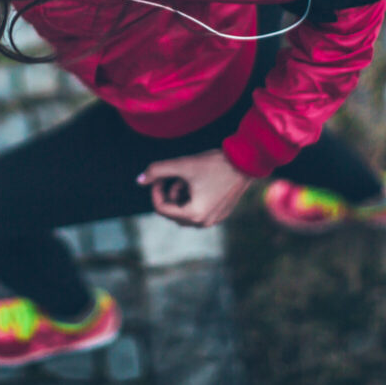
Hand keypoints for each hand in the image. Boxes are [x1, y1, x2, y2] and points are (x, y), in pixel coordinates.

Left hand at [137, 149, 253, 227]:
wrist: (246, 162)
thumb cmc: (215, 163)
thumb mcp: (183, 164)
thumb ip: (157, 170)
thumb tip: (139, 180)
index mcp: (194, 215)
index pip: (161, 208)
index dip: (155, 190)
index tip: (159, 175)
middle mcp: (204, 223)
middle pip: (172, 211)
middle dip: (170, 192)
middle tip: (178, 174)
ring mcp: (214, 220)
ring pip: (184, 211)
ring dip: (181, 194)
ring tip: (190, 177)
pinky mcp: (220, 214)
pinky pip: (197, 209)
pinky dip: (193, 197)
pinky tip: (201, 181)